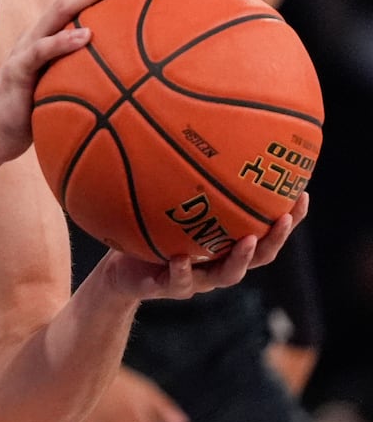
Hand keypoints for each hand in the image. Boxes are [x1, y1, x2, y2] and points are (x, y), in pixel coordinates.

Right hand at [0, 0, 154, 170]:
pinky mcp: (17, 70)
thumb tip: (142, 78)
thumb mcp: (70, 85)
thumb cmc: (36, 111)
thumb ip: (93, 73)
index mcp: (52, 33)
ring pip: (59, 11)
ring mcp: (27, 48)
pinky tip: (86, 36)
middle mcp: (40, 33)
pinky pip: (41, 52)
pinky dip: (62, 41)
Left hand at [99, 191, 308, 301]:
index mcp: (225, 245)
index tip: (302, 194)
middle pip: (258, 256)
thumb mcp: (167, 204)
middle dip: (275, 238)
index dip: (289, 218)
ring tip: (247, 240)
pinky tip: (180, 258)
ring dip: (240, 259)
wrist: (119, 271)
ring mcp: (196, 279)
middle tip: (285, 218)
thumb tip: (194, 133)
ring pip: (226, 276)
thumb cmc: (149, 232)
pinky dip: (181, 271)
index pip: (266, 232)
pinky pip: (177, 282)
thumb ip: (184, 182)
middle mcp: (217, 263)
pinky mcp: (166, 288)